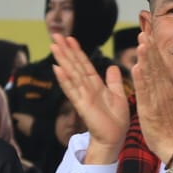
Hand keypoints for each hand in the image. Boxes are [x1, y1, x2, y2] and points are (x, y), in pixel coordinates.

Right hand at [51, 33, 129, 165]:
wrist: (114, 138)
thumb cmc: (116, 119)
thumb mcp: (118, 95)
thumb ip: (113, 81)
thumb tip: (111, 66)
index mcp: (95, 85)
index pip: (84, 64)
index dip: (77, 51)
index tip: (70, 38)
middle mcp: (87, 88)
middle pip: (74, 65)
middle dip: (66, 50)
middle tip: (55, 35)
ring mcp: (83, 96)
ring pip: (71, 74)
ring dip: (63, 60)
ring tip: (54, 46)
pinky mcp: (82, 106)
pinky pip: (72, 90)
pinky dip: (65, 80)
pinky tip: (57, 69)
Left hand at [131, 31, 172, 163]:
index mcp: (168, 89)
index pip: (160, 66)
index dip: (155, 50)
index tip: (149, 34)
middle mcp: (163, 92)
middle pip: (155, 67)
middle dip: (150, 49)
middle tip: (144, 31)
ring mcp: (156, 100)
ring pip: (150, 77)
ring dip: (146, 60)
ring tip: (141, 44)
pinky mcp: (149, 110)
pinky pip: (144, 93)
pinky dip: (141, 81)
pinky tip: (137, 68)